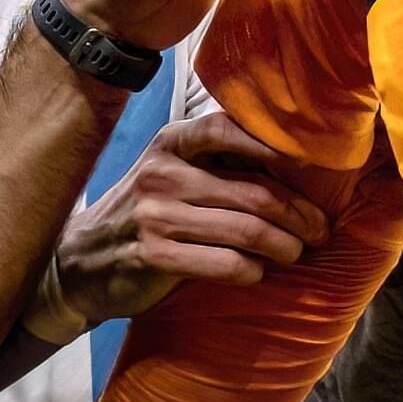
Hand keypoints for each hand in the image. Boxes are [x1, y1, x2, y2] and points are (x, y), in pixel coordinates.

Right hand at [28, 112, 326, 343]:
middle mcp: (162, 174)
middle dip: (299, 215)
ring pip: (248, 231)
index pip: (226, 129)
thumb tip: (293, 161)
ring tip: (296, 252)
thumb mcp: (169, 172)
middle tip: (320, 229)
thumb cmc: (145, 212)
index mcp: (170, 144)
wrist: (82, 260)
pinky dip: (252, 271)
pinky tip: (257, 272)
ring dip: (286, 246)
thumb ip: (216, 161)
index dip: (273, 144)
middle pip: (255, 192)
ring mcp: (156, 216)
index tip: (310, 166)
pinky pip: (226, 264)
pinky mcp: (155, 256)